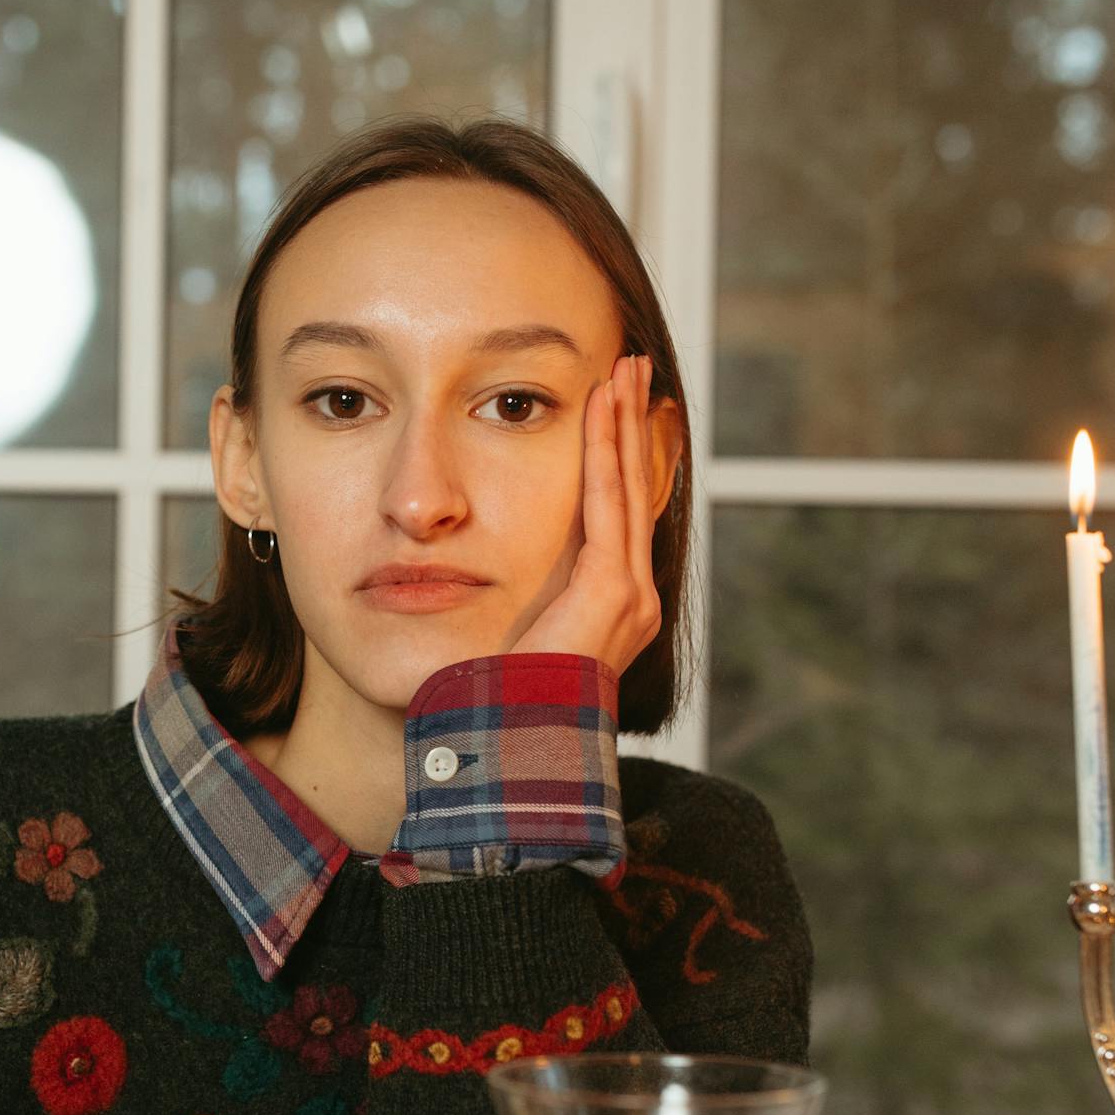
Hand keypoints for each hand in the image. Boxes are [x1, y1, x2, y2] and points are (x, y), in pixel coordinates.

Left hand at [506, 352, 663, 674]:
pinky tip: (602, 407)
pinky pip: (607, 503)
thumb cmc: (498, 701)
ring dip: (623, 423)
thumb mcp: (511, 632)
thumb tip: (480, 564)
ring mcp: (629, 596)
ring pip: (627, 486)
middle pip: (635, 490)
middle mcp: (633, 598)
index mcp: (612, 607)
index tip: (613, 403)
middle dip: (632, 424)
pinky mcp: (612, 594)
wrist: (509, 748)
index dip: (619, 454)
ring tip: (623, 370)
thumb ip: (519, 596)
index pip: (620, 513)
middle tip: (630, 366)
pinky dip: (606, 449)